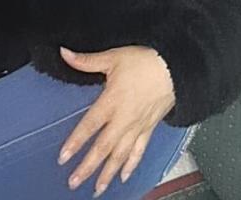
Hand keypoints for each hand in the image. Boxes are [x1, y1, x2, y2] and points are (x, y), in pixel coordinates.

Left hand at [57, 45, 175, 197]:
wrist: (177, 68)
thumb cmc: (146, 62)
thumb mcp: (113, 57)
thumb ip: (87, 61)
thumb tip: (65, 54)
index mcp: (111, 101)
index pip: (89, 126)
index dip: (76, 142)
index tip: (64, 157)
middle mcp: (123, 119)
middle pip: (103, 148)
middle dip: (87, 167)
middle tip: (74, 182)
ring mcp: (137, 126)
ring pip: (120, 155)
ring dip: (107, 173)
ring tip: (96, 189)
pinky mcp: (149, 128)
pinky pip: (139, 151)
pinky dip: (130, 165)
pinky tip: (123, 177)